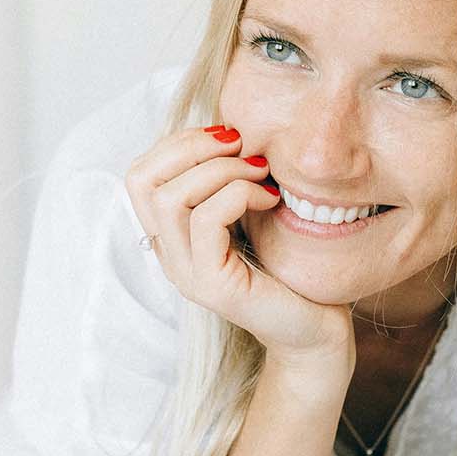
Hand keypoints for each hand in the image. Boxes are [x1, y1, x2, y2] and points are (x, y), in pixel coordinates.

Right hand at [125, 124, 352, 360]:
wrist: (316, 328)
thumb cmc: (288, 265)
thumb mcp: (251, 209)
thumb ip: (227, 178)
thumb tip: (229, 127)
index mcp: (171, 234)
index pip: (140, 173)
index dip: (178, 142)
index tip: (227, 136)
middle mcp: (168, 255)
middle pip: (142, 180)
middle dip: (192, 147)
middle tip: (242, 146)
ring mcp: (186, 273)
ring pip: (171, 198)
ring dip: (221, 170)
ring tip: (261, 171)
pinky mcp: (213, 286)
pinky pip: (207, 220)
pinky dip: (239, 194)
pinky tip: (270, 198)